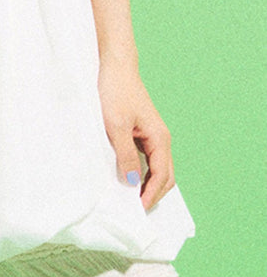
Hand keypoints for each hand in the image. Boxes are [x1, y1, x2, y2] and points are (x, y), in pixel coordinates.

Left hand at [97, 61, 174, 209]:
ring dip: (146, 183)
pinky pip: (145, 158)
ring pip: (155, 167)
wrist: (114, 67)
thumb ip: (125, 154)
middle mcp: (160, 139)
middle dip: (153, 193)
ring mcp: (151, 135)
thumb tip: (133, 181)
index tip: (138, 209)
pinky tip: (125, 176)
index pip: (163, 176)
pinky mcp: (140, 132)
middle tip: (134, 209)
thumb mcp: (116, 125)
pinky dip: (139, 171)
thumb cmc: (115, 91)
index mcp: (159, 138)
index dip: (151, 194)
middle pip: (164, 175)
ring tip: (129, 198)